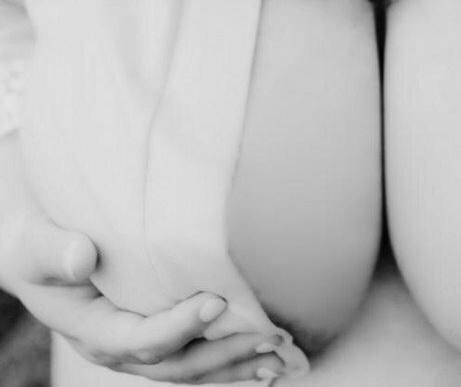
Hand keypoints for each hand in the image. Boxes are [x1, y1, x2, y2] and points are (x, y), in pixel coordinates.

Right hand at [0, 198, 286, 381]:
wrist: (39, 245)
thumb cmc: (37, 240)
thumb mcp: (35, 244)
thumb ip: (56, 251)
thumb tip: (82, 257)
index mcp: (91, 329)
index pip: (139, 340)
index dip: (178, 326)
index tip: (216, 302)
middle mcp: (119, 344)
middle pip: (175, 363)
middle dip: (223, 354)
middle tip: (269, 335)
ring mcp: (140, 341)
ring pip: (192, 365)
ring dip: (237, 362)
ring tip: (281, 355)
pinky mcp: (158, 328)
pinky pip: (197, 352)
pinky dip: (233, 357)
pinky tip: (269, 358)